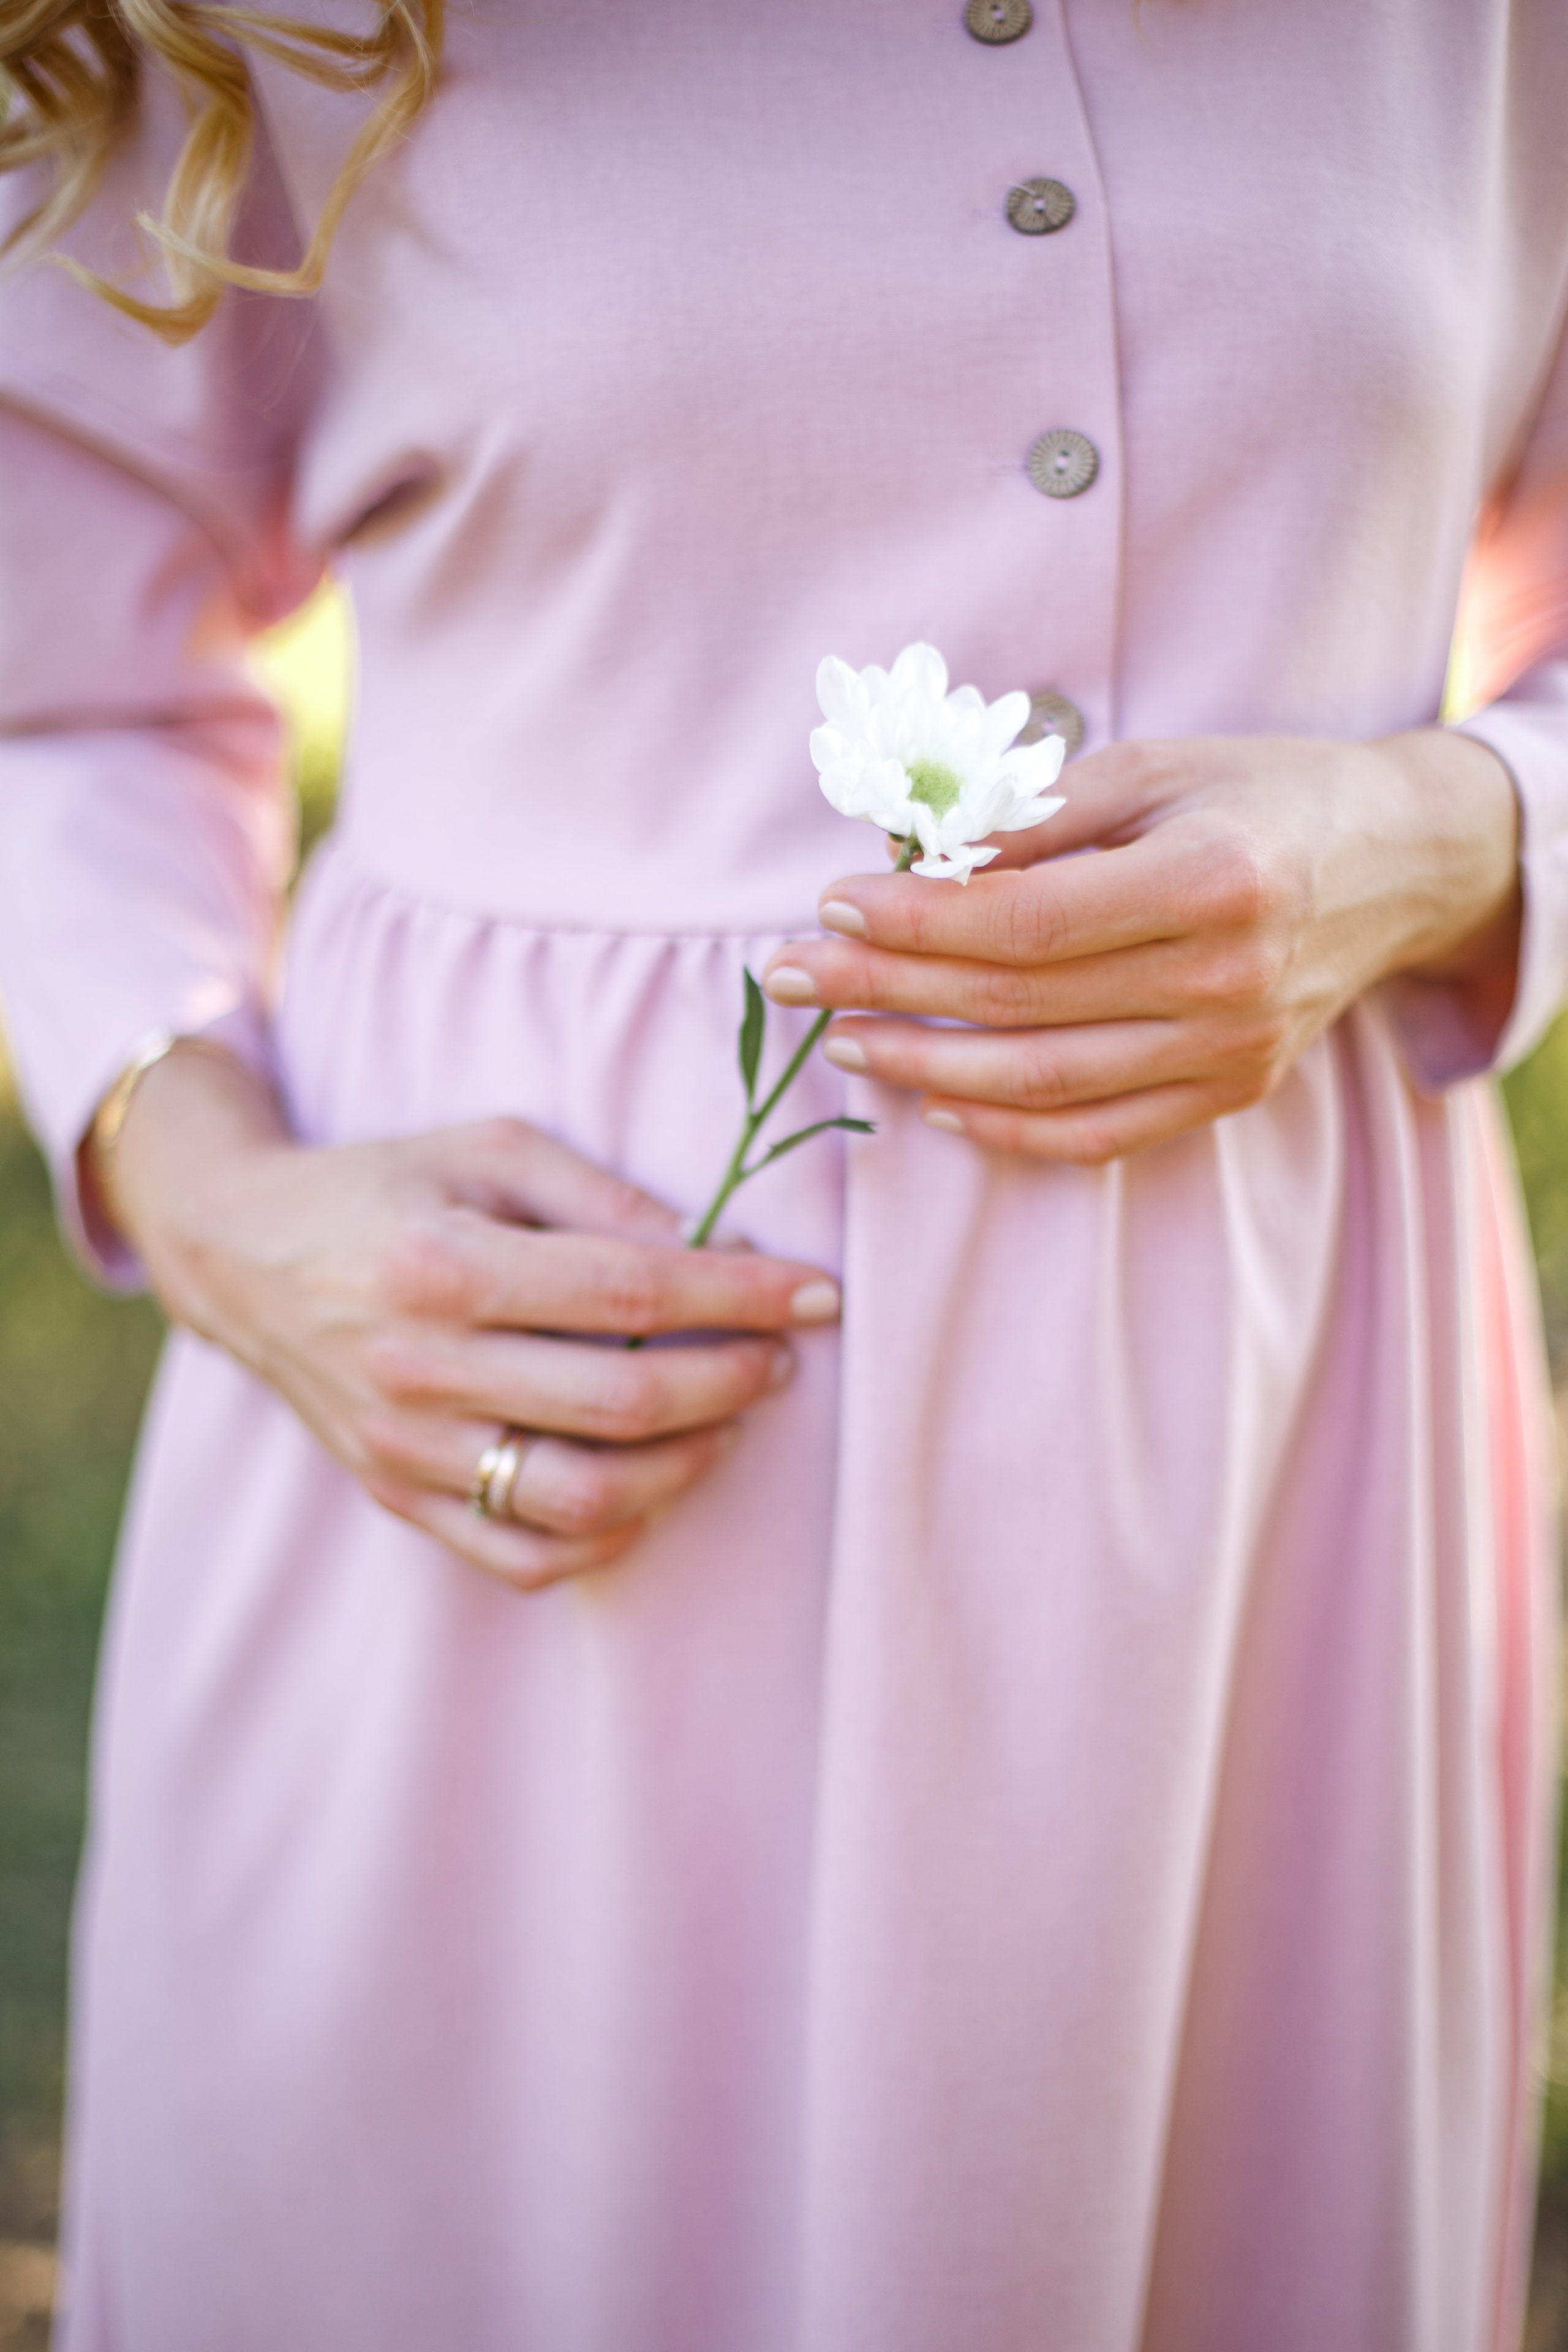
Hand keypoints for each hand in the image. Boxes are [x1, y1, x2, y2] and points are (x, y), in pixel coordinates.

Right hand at [96, 1049, 840, 1590]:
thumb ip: (605, 1194)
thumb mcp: (491, 1147)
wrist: (244, 1253)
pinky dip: (611, 1530)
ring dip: (687, 1465)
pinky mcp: (397, 1497)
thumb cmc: (390, 1186)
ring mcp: (405, 1447)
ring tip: (726, 1417)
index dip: (743, 1295)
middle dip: (733, 1380)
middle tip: (779, 1355)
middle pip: (622, 1402)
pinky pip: (526, 1557)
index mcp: (444, 1264)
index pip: (631, 1289)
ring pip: (584, 1498)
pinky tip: (649, 1479)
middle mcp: (420, 1366)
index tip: (818, 1291)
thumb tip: (723, 1248)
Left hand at [762, 728, 1520, 1162]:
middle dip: (885, 991)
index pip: (1023, 922)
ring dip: (926, 1067)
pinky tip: (937, 1102)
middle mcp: (1225, 980)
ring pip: (1045, 1084)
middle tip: (790, 978)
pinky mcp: (1230, 1094)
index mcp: (1212, 879)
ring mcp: (1231, 1052)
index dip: (914, 922)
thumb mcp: (1156, 767)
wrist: (1395, 866)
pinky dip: (1008, 1129)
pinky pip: (1099, 1135)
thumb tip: (919, 857)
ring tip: (844, 1040)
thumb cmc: (1262, 795)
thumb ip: (1040, 815)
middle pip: (1017, 1003)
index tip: (830, 905)